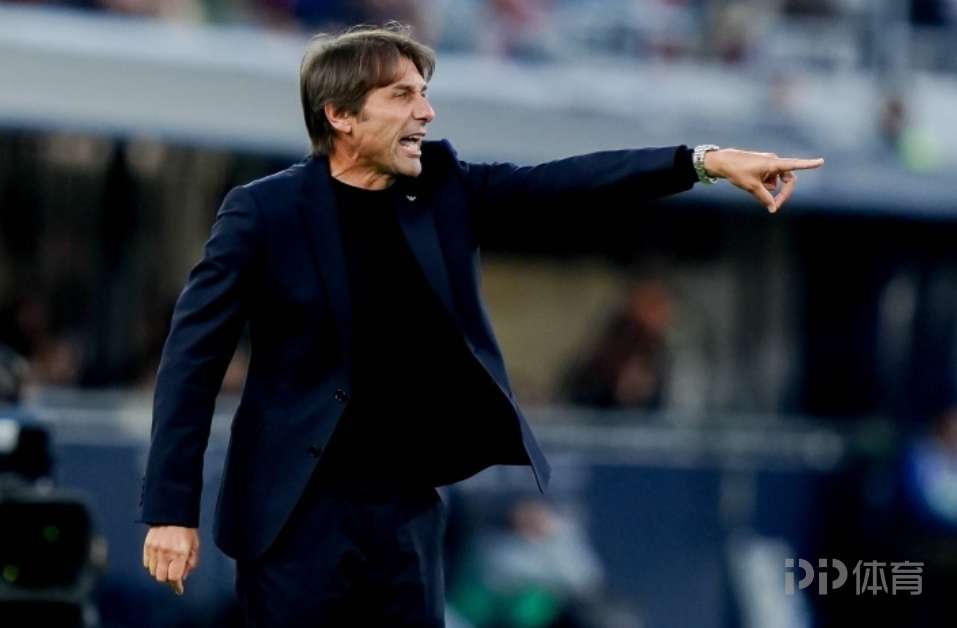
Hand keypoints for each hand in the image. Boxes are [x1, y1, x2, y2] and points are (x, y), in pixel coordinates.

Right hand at [144, 525, 198, 595]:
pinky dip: (152, 564)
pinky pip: (146, 563)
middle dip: (167, 578)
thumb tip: (183, 577)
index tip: (179, 589)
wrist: (173, 513)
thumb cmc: (186, 530)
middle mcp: (166, 553)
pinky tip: (159, 558)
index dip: (177, 586)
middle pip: (161, 577)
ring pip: (153, 571)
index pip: (175, 577)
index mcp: (180, 553)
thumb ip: (191, 563)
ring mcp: (155, 549)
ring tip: (166, 563)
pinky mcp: (147, 546)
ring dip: (160, 571)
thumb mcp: (195, 546)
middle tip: (172, 573)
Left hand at [703, 149, 823, 212]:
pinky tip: (751, 182)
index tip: (821, 162)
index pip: (794, 165)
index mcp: (773, 163)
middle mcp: (774, 161)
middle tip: (774, 207)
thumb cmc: (737, 171)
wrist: (723, 162)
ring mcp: (769, 164)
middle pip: (788, 180)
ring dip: (768, 188)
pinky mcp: (764, 166)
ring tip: (752, 185)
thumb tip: (773, 208)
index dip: (808, 165)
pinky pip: (769, 180)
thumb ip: (764, 198)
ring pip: (776, 182)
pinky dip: (763, 185)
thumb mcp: (751, 187)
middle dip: (783, 193)